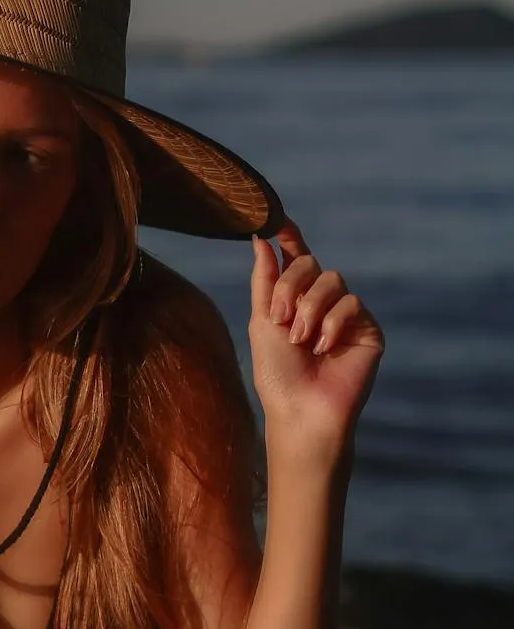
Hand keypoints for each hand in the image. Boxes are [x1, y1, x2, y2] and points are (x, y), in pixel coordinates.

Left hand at [250, 220, 383, 459]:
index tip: (277, 218)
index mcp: (292, 299)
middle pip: (309, 264)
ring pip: (332, 280)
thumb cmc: (277, 373)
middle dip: (290, 287)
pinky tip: (324, 348)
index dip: (288, 235)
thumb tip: (261, 238)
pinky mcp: (367, 329)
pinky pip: (351, 304)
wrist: (302, 410)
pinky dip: (332, 324)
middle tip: (280, 319)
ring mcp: (345, 315)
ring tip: (300, 340)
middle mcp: (320, 302)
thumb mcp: (262, 321)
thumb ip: (264, 279)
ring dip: (309, 308)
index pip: (294, 257)